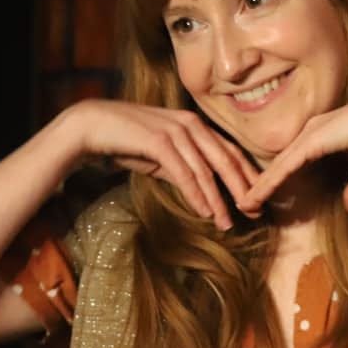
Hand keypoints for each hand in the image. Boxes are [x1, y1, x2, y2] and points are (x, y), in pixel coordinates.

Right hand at [64, 100, 260, 229]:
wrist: (91, 126)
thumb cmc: (125, 140)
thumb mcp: (160, 155)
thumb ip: (182, 166)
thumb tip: (201, 190)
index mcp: (194, 124)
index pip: (229, 151)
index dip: (245, 176)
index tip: (255, 199)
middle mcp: (190, 124)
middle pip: (226, 160)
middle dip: (241, 188)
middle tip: (254, 213)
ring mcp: (175, 131)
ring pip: (206, 170)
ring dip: (218, 200)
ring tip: (227, 223)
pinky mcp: (160, 142)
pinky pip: (184, 173)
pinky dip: (197, 194)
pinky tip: (204, 212)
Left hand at [236, 94, 347, 213]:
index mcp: (323, 136)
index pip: (294, 161)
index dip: (279, 179)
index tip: (266, 198)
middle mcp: (312, 132)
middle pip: (280, 163)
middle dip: (262, 185)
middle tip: (246, 205)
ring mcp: (309, 135)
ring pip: (278, 166)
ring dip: (260, 187)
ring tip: (244, 205)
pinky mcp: (311, 141)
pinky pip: (284, 166)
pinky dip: (269, 183)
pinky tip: (255, 195)